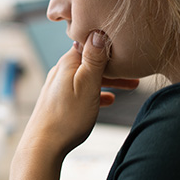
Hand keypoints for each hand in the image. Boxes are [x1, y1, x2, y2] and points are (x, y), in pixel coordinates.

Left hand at [18, 31, 136, 160]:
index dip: (109, 45)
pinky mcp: (58, 101)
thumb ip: (93, 60)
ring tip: (131, 87)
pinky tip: (108, 101)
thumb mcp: (87, 86)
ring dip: (109, 80)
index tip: (128, 48)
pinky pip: (81, 91)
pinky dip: (96, 92)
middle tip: (136, 72)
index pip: (90, 44)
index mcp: (68, 63)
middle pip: (91, 61)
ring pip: (88, 77)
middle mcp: (61, 71)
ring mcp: (58, 86)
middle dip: (113, 65)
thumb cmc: (67, 118)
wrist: (43, 146)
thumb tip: (97, 33)